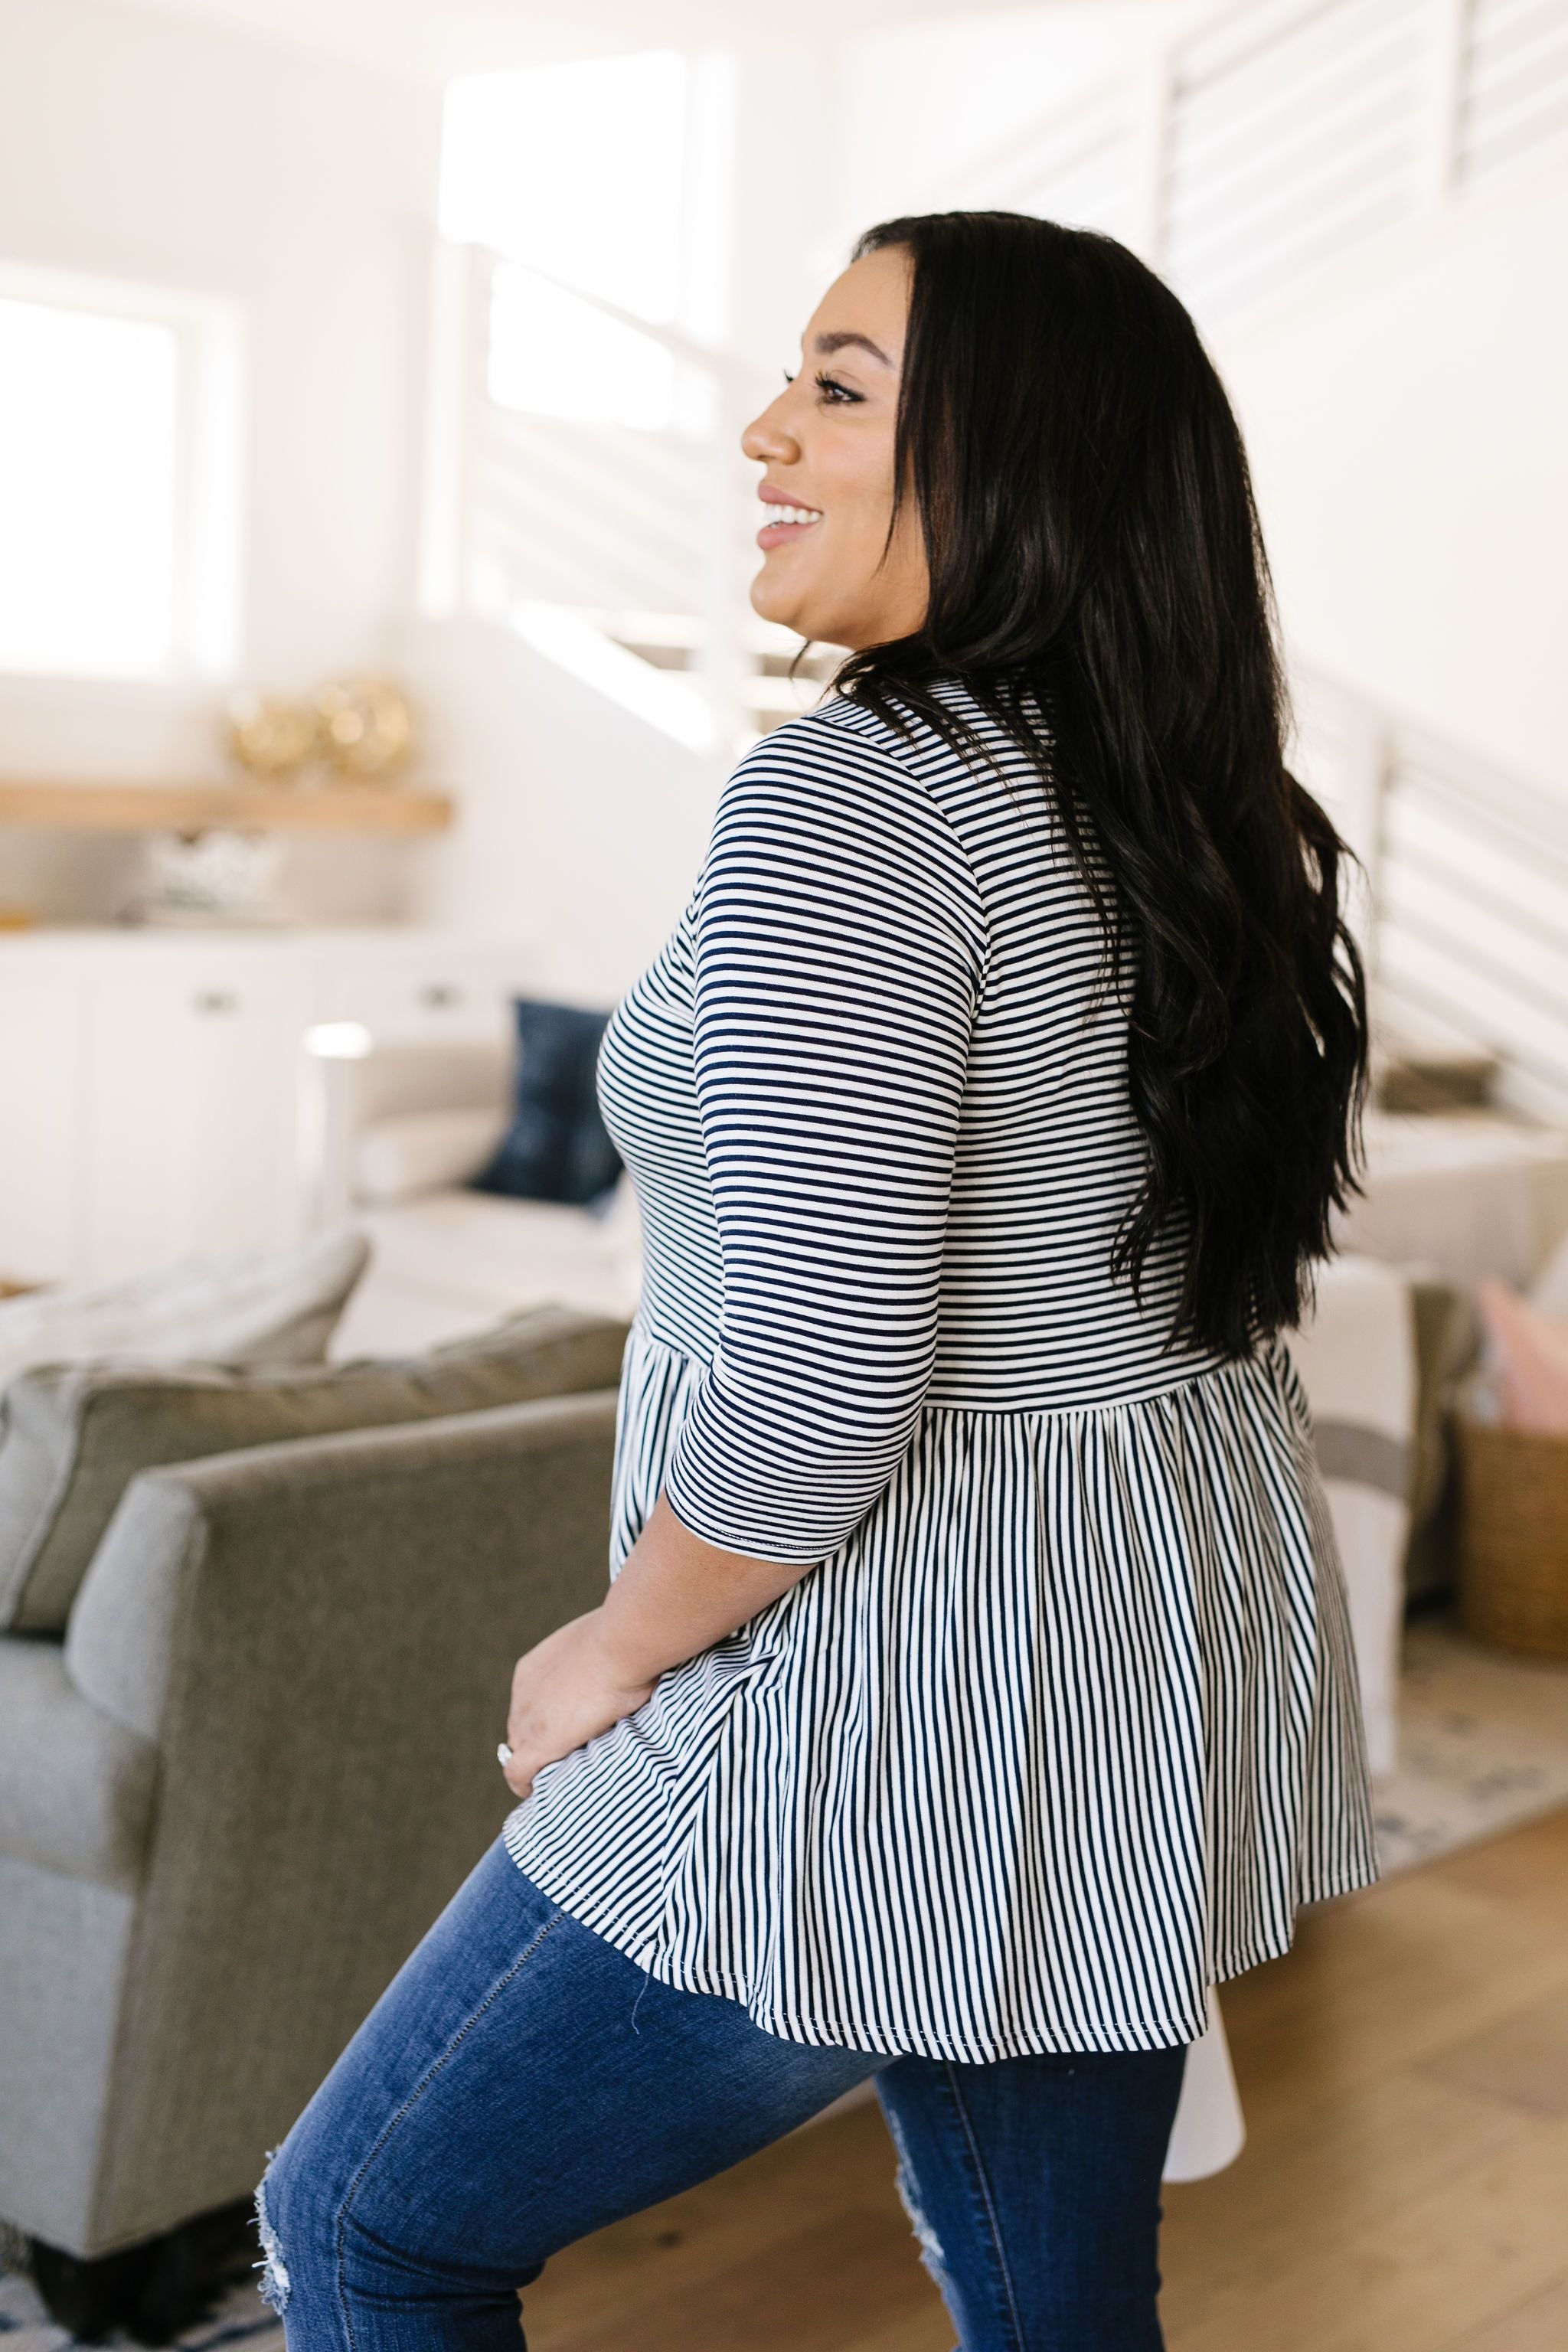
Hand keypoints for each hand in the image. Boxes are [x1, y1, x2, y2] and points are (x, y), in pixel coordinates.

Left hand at [501, 1610, 655, 1800]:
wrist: (620, 1646)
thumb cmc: (623, 1642)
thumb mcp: (601, 1646)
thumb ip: (597, 1663)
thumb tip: (623, 1669)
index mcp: (533, 1669)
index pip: (530, 1704)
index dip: (545, 1719)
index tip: (564, 1727)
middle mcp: (523, 1695)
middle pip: (521, 1728)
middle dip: (539, 1742)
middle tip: (567, 1755)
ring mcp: (529, 1720)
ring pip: (520, 1751)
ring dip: (538, 1764)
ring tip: (561, 1776)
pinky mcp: (540, 1743)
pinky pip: (517, 1772)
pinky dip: (524, 1784)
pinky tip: (538, 1791)